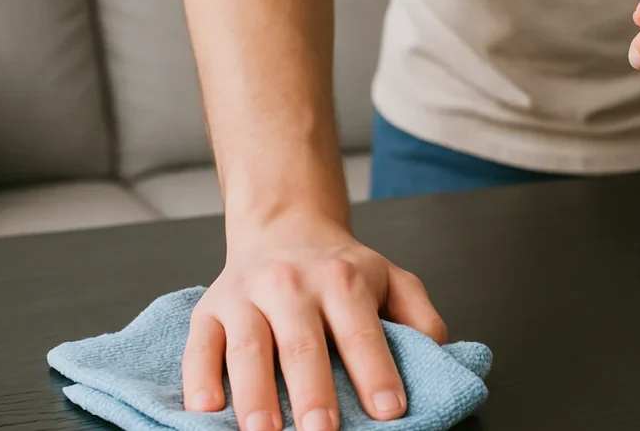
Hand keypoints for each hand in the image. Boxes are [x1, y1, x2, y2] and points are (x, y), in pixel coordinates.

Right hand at [181, 216, 445, 430]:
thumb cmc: (341, 269)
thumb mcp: (392, 278)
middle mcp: (291, 285)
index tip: (389, 410)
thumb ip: (419, 315)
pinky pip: (200, 346)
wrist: (284, 229)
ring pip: (248, 348)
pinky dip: (199, 379)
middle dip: (313, 393)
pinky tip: (208, 409)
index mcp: (342, 280)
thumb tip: (440, 353)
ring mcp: (245, 297)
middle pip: (302, 345)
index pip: (361, 332)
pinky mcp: (209, 311)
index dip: (375, 372)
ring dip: (255, 395)